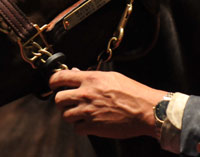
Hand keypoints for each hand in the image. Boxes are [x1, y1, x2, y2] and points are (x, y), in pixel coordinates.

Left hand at [49, 69, 165, 138]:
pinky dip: (81, 127)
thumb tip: (76, 72)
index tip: (53, 84)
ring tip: (82, 113)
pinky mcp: (93, 127)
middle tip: (70, 102)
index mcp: (91, 79)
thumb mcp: (111, 77)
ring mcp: (88, 112)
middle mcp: (86, 94)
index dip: (53, 81)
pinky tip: (89, 122)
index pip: (60, 78)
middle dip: (62, 101)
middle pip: (58, 99)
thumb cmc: (132, 92)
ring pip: (65, 115)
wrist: (146, 110)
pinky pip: (76, 128)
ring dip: (71, 114)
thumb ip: (91, 75)